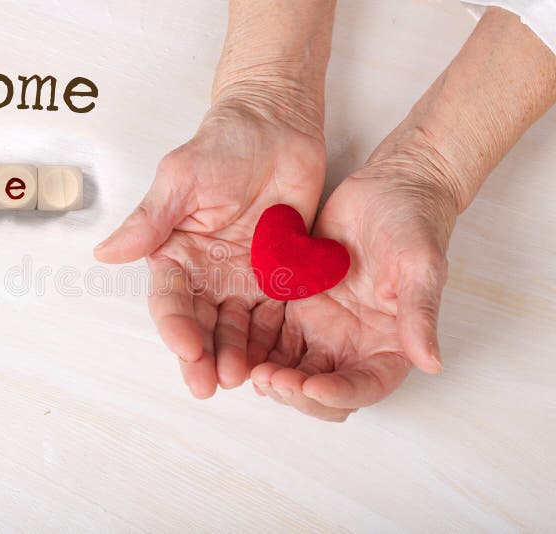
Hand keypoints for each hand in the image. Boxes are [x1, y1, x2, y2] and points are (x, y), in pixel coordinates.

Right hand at [95, 97, 325, 397]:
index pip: (171, 300)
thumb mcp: (179, 180)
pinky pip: (274, 316)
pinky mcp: (278, 278)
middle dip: (204, 355)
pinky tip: (274, 360)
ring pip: (237, 328)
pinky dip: (272, 339)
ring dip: (237, 354)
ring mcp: (243, 280)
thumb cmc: (222, 146)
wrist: (276, 127)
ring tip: (242, 379)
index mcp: (176, 255)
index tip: (187, 348)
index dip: (176, 327)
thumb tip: (104, 253)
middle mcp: (206, 274)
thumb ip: (148, 221)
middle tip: (210, 384)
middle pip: (202, 324)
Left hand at [251, 144, 456, 420]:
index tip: (311, 385)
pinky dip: (257, 349)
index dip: (337, 394)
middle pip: (322, 390)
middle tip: (270, 378)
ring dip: (273, 378)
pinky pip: (272, 339)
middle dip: (296, 392)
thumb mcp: (421, 265)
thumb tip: (430, 364)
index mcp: (389, 345)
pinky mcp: (296, 308)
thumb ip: (419, 314)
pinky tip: (238, 344)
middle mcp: (353, 345)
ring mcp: (322, 328)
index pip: (364, 387)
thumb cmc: (413, 223)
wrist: (387, 187)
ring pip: (292, 371)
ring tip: (250, 367)